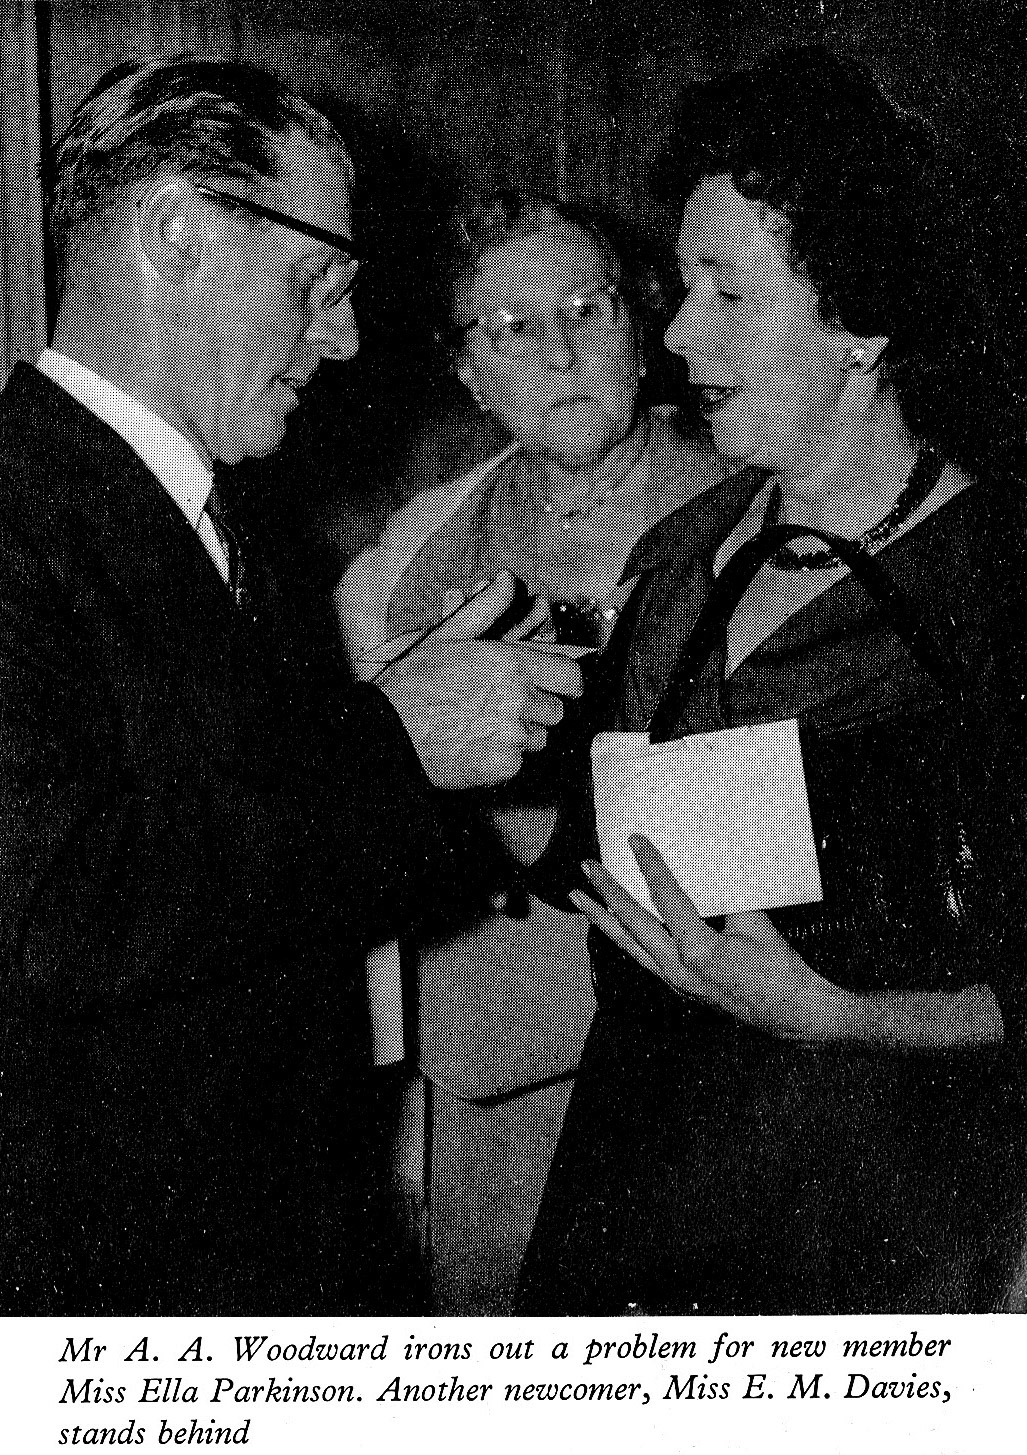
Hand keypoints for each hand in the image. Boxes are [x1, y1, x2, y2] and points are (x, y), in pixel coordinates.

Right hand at [376, 571, 582, 789]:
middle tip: (503, 706)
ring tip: (484, 726)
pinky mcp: (504, 765)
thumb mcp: (447, 636)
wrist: (386, 733)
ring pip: (539, 738)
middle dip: (537, 708)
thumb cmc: (413, 684)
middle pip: (556, 710)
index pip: (571, 676)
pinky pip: (519, 762)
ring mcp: (513, 734)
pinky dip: (503, 759)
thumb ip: (486, 607)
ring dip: (521, 734)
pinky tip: (475, 747)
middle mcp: (519, 698)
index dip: (566, 682)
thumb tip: (508, 579)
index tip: (556, 687)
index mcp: (512, 663)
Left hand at [568, 835, 846, 1041]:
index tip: (635, 840)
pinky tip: (615, 925)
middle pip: (631, 924)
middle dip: (605, 893)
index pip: (666, 899)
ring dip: (603, 919)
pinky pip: (642, 958)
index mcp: (697, 950)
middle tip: (586, 867)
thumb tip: (707, 867)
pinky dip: (625, 938)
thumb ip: (726, 895)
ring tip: (579, 898)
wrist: (792, 1014)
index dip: (650, 866)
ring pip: (628, 946)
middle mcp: (677, 969)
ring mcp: (674, 982)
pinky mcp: (678, 988)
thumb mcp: (754, 923)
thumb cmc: (779, 969)